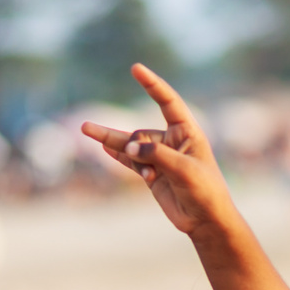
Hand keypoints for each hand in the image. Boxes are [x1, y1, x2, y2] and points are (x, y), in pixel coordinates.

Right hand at [79, 63, 234, 238]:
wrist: (205, 221)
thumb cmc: (205, 191)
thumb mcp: (184, 170)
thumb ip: (156, 155)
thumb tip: (128, 147)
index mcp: (187, 133)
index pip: (168, 102)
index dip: (152, 85)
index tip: (136, 68)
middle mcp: (172, 141)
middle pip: (142, 134)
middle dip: (135, 147)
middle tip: (146, 167)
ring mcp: (160, 157)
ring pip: (131, 146)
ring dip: (113, 142)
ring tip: (84, 129)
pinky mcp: (151, 173)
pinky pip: (129, 160)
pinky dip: (116, 155)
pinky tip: (102, 146)